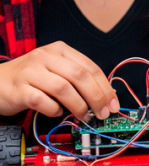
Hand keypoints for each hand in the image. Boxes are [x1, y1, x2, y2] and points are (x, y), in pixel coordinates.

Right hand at [0, 42, 118, 120]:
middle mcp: (45, 57)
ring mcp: (30, 72)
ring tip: (83, 115)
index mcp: (60, 49)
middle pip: (80, 76)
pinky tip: (56, 112)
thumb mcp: (56, 70)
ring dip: (78, 105)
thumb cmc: (31, 77)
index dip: (105, 87)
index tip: (113, 104)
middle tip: (103, 113)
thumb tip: (106, 97)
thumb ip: (78, 79)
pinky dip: (54, 110)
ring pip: (63, 88)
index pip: (90, 67)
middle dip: (96, 97)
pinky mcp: (18, 89)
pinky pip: (42, 101)